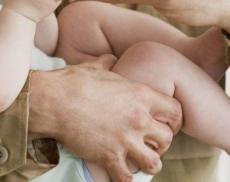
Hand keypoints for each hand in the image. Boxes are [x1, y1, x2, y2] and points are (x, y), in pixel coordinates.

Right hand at [29, 54, 182, 181]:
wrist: (53, 102)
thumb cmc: (73, 82)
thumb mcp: (95, 67)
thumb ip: (109, 62)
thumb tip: (111, 58)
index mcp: (140, 95)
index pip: (175, 111)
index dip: (174, 119)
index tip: (167, 123)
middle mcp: (139, 119)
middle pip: (167, 139)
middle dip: (161, 142)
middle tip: (150, 142)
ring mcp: (125, 140)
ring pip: (154, 163)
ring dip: (148, 163)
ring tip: (140, 161)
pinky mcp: (109, 157)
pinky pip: (127, 178)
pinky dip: (125, 178)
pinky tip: (119, 172)